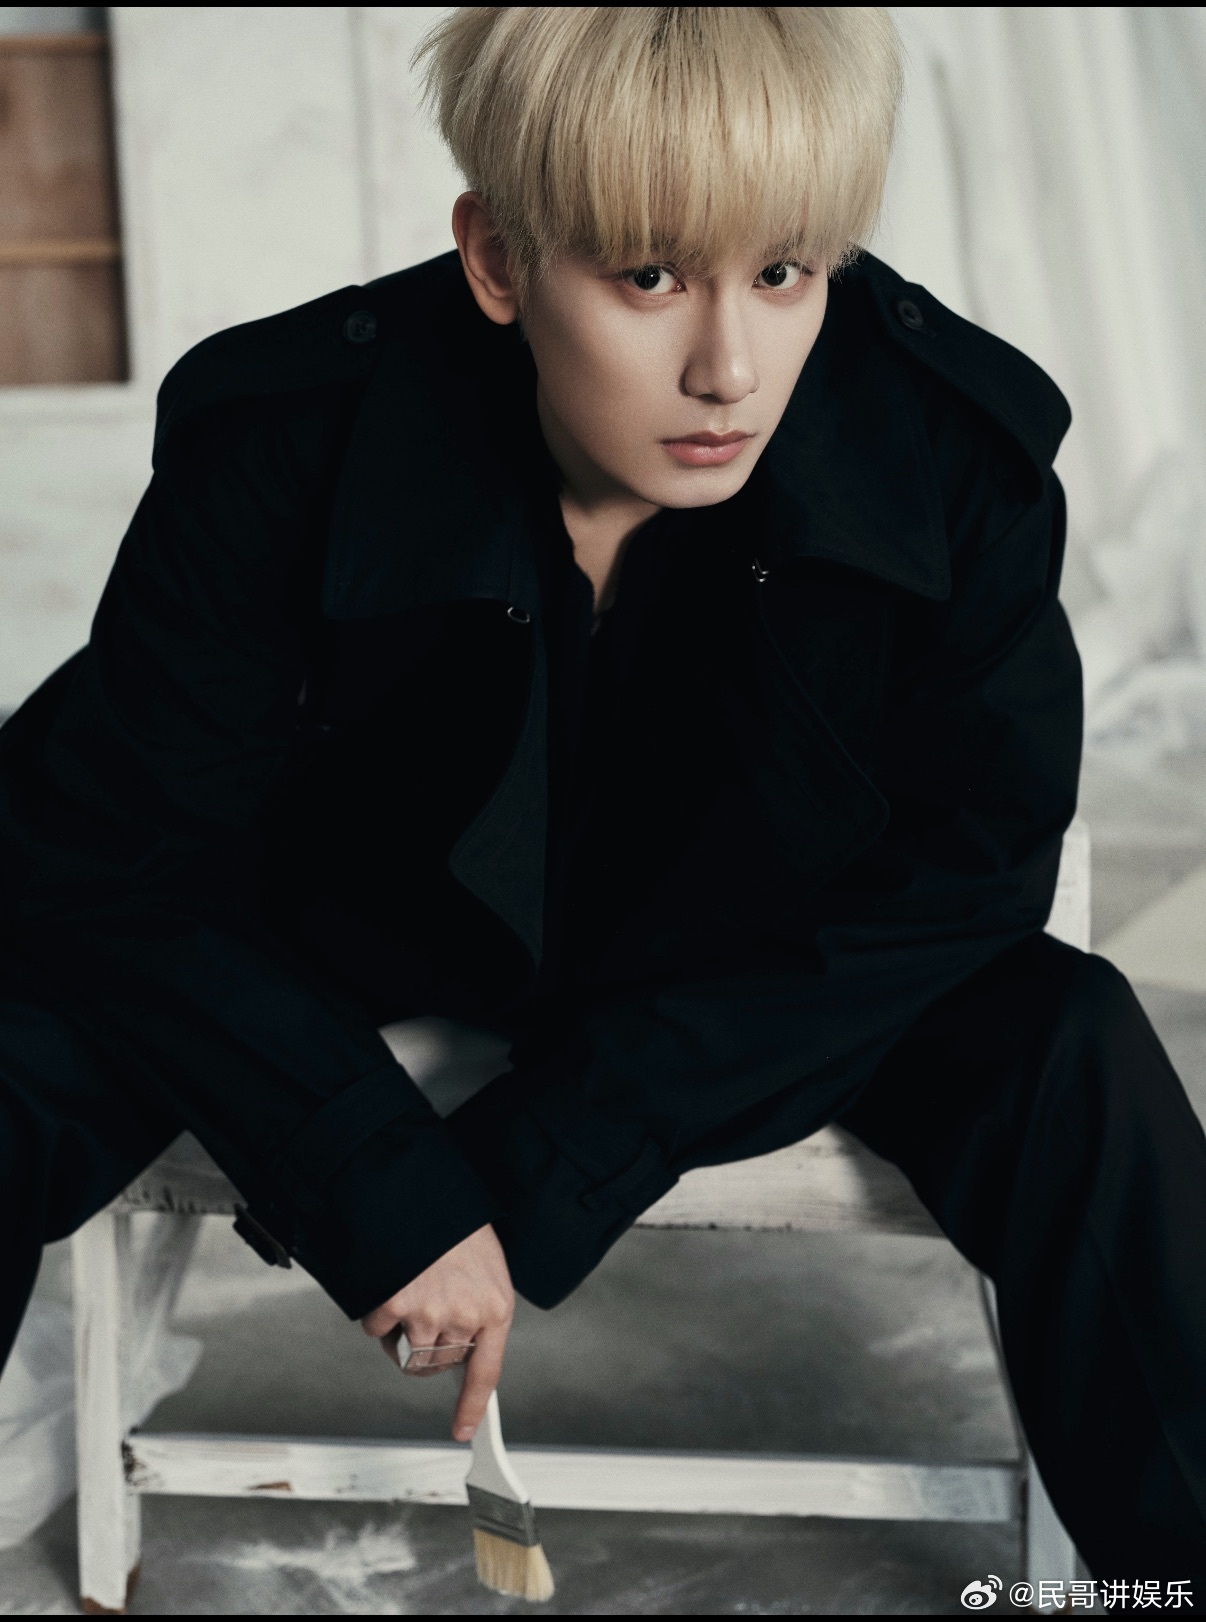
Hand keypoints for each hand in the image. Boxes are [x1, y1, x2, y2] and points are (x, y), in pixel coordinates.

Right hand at [361, 1223, 513, 1440]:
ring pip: (406, 1354)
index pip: (486, 1372)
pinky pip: (377, 1331)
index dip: (473, 1407)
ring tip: (408, 1295)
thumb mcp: (486, 1268)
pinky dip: (377, 1315)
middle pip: (437, 1366)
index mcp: (496, 1307)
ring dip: (400, 1335)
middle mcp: (466, 1317)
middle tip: (424, 1315)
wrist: (430, 1193)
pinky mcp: (396, 1305)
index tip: (464, 1431)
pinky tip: (391, 1286)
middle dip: (426, 1350)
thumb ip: (478, 1309)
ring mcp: (431, 1313)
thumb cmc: (458, 1227)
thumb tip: (461, 1346)